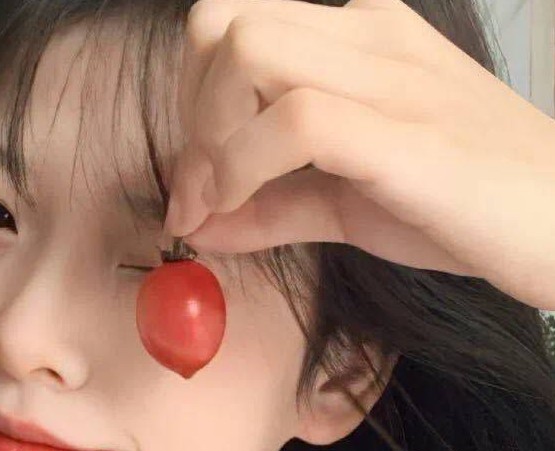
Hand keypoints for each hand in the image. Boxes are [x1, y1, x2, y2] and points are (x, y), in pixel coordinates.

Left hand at [163, 0, 554, 310]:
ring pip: (248, 51)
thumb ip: (270, 207)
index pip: (233, 27)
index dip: (192, 102)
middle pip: (224, 25)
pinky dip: (243, 165)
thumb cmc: (464, 208)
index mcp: (359, 39)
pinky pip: (295, 118)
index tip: (196, 183)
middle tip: (200, 192)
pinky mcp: (405, 131)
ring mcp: (390, 76)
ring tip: (220, 201)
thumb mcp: (348, 206)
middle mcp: (370, 38)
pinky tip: (240, 208)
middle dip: (188, 115)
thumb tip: (197, 223)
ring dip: (209, 137)